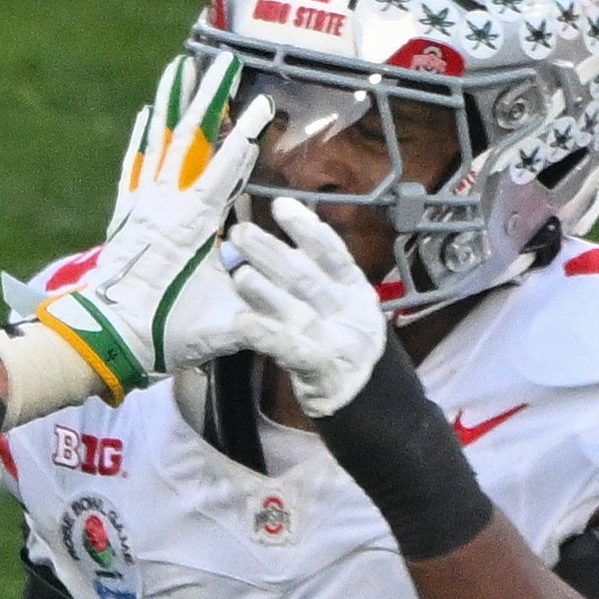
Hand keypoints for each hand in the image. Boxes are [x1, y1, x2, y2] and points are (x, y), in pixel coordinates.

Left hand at [28, 56, 268, 397]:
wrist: (104, 338)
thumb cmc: (164, 333)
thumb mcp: (221, 327)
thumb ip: (259, 318)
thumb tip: (294, 320)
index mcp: (194, 222)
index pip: (227, 165)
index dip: (247, 133)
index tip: (264, 102)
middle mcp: (166, 203)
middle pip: (191, 137)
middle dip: (210, 95)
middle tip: (224, 59)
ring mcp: (142, 204)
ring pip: (158, 141)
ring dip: (171, 102)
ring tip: (179, 65)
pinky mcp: (125, 213)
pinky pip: (134, 164)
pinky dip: (142, 138)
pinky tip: (145, 115)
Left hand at [219, 197, 391, 414]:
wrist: (360, 393)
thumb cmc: (339, 339)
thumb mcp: (337, 302)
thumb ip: (314, 271)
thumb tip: (277, 231)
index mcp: (354, 288)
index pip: (331, 252)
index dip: (307, 228)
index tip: (280, 205)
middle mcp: (347, 310)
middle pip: (306, 276)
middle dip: (272, 253)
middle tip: (240, 232)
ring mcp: (335, 339)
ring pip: (296, 309)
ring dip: (266, 290)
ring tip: (238, 272)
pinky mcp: (320, 369)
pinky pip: (289, 349)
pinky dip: (267, 334)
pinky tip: (243, 322)